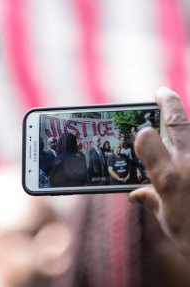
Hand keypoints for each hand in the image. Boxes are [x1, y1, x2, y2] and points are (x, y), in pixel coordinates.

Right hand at [128, 87, 189, 261]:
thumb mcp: (166, 219)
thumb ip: (150, 201)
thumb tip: (135, 196)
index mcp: (169, 178)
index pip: (148, 141)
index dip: (143, 134)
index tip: (141, 132)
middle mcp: (189, 164)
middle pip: (179, 123)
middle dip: (169, 103)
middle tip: (162, 92)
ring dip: (185, 120)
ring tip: (177, 112)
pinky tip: (186, 148)